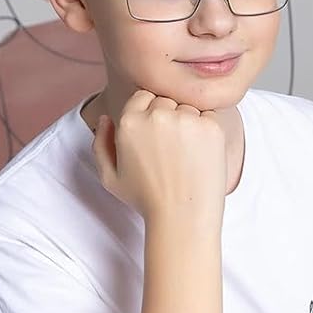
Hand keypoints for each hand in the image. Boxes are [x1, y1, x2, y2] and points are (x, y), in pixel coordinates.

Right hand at [93, 90, 226, 224]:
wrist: (183, 216)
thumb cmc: (147, 199)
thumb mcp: (110, 176)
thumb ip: (101, 143)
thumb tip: (106, 118)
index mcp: (129, 121)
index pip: (143, 96)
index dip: (151, 113)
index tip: (157, 135)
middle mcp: (157, 115)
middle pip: (166, 100)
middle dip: (169, 117)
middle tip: (172, 148)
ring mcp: (186, 120)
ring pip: (188, 107)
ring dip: (189, 123)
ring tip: (186, 154)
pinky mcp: (211, 128)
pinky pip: (210, 115)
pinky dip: (208, 129)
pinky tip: (201, 153)